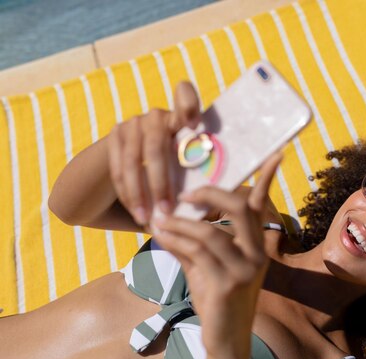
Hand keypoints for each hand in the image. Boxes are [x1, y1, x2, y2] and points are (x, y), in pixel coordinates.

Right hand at [107, 81, 200, 224]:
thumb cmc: (172, 179)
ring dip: (140, 192)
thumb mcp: (187, 175)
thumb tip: (213, 203)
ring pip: (134, 160)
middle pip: (157, 146)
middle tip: (167, 211)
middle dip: (161, 182)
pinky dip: (127, 191)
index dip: (187, 103)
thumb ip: (197, 179)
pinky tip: (135, 211)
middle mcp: (157, 116)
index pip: (183, 95)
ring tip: (147, 218)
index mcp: (181, 120)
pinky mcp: (115, 135)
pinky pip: (118, 167)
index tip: (193, 124)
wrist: (129, 169)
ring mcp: (133, 124)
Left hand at [151, 152, 282, 358]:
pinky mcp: (229, 284)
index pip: (261, 206)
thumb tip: (164, 220)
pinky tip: (162, 237)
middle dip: (211, 195)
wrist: (224, 340)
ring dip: (180, 224)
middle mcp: (256, 254)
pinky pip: (199, 253)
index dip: (267, 179)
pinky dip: (176, 241)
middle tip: (185, 194)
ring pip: (211, 233)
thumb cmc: (216, 301)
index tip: (276, 153)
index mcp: (255, 245)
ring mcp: (246, 269)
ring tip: (158, 221)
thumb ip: (188, 243)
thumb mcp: (203, 268)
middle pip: (240, 209)